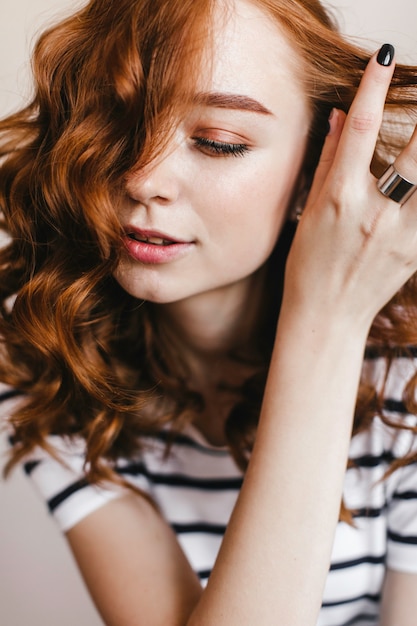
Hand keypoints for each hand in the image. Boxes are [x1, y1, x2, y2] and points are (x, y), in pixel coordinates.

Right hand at [283, 46, 416, 332]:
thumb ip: (327, 163)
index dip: (371, 89)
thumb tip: (338, 118)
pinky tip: (416, 185)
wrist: (325, 318)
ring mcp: (401, 236)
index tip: (383, 56)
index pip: (357, 132)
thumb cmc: (308, 268)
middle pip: (416, 153)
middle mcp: (373, 215)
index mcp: (338, 202)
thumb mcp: (307, 214)